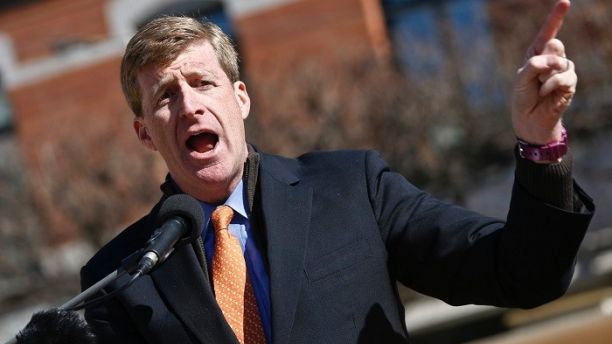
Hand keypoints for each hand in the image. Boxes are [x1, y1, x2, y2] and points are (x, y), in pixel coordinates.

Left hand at [512, 0, 575, 144]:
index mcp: (536, 55)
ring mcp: (563, 70)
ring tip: (539, 88)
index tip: (565, 2)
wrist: (530, 120)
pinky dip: (551, 85)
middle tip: (537, 76)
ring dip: (545, 77)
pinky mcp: (569, 82)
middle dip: (544, 59)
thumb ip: (535, 64)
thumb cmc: (523, 99)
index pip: (547, 33)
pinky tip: (545, 93)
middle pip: (555, 44)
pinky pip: (564, 76)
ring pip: (560, 61)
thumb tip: (556, 58)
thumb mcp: (521, 80)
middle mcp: (551, 59)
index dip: (556, 18)